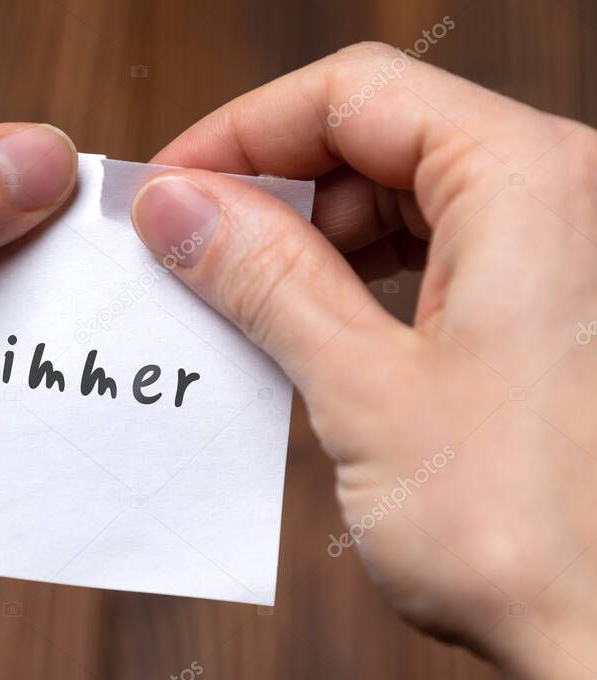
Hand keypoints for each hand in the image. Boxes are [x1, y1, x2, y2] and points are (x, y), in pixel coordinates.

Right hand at [132, 42, 596, 679]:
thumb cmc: (537, 537)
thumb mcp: (365, 391)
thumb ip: (265, 279)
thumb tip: (177, 207)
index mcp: (533, 182)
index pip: (355, 94)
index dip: (243, 131)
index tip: (170, 188)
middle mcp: (563, 197)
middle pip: (378, 138)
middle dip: (269, 187)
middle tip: (186, 247)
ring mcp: (560, 254)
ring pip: (401, 199)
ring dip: (306, 239)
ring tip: (232, 295)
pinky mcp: (546, 310)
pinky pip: (430, 258)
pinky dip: (355, 280)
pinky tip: (303, 327)